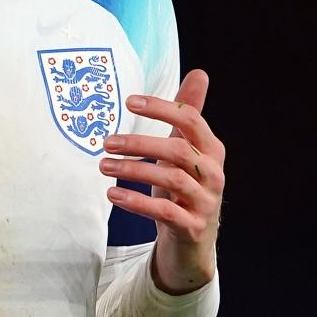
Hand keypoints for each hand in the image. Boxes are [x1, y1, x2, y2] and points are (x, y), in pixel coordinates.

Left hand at [99, 69, 224, 293]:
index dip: (161, 108)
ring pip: (171, 180)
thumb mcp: (185, 151)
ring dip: (133, 171)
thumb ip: (189, 115)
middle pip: (178, 150)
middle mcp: (213, 173)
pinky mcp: (192, 227)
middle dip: (139, 143)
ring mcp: (205, 201)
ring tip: (103, 166)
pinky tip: (113, 195)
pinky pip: (165, 212)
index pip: (191, 119)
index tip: (129, 101)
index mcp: (212, 149)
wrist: (193, 243)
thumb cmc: (184, 189)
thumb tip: (199, 73)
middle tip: (106, 142)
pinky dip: (137, 202)